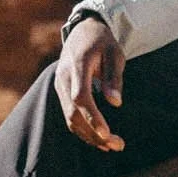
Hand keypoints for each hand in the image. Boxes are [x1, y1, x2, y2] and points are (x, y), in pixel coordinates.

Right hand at [55, 17, 126, 150]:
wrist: (82, 31)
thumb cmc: (102, 42)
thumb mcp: (115, 53)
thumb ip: (114, 77)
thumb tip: (115, 103)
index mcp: (78, 64)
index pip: (80, 96)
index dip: (92, 117)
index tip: (107, 134)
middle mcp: (63, 77)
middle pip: (73, 112)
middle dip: (94, 133)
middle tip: (118, 145)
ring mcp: (59, 85)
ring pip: (69, 118)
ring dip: (89, 135)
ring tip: (113, 146)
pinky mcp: (60, 91)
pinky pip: (69, 115)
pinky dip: (83, 130)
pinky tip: (100, 139)